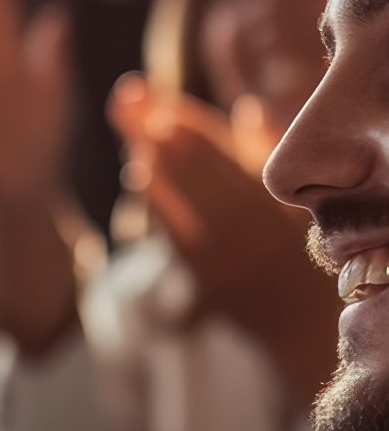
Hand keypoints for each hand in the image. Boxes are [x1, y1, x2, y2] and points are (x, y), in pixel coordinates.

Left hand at [112, 79, 338, 412]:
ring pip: (189, 199)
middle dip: (168, 137)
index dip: (196, 129)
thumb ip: (271, 154)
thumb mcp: (297, 199)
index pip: (232, 156)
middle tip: (136, 108)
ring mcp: (233, 257)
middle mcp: (260, 228)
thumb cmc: (294, 247)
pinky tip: (137, 172)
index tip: (166, 108)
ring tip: (132, 132)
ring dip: (157, 161)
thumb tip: (247, 108)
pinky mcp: (210, 281)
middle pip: (205, 173)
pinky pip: (177, 233)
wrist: (297, 323)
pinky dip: (157, 200)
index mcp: (281, 202)